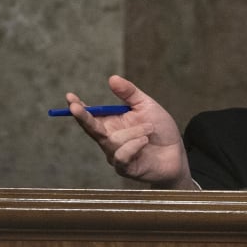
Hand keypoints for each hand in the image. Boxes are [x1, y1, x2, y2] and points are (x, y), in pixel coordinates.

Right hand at [66, 75, 194, 188]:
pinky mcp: (125, 168)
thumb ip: (129, 93)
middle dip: (83, 117)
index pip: (90, 116)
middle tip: (75, 106)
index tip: (70, 97)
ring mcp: (115, 155)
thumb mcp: (146, 106)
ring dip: (135, 131)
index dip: (79, 108)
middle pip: (91, 129)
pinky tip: (145, 141)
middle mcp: (109, 140)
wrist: (177, 153)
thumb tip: (112, 78)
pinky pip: (121, 156)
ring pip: (114, 140)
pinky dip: (134, 145)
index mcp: (111, 123)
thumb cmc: (160, 129)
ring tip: (150, 130)